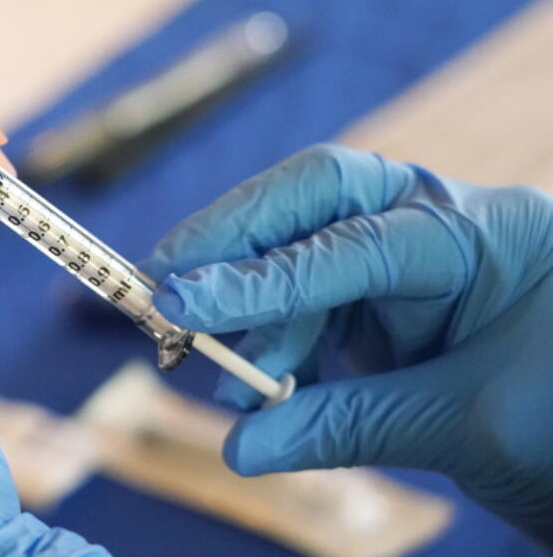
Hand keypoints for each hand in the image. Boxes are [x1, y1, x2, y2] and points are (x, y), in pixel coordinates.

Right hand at [144, 144, 552, 546]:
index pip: (356, 239)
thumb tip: (240, 448)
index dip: (261, 276)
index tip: (182, 301)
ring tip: (213, 367)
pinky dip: (275, 337)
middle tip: (164, 284)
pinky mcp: (387, 298)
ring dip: (250, 308)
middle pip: (316, 199)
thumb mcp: (466, 428)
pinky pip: (312, 299)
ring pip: (302, 249)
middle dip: (236, 240)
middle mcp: (440, 222)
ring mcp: (410, 255)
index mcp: (485, 233)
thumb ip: (347, 427)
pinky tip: (257, 384)